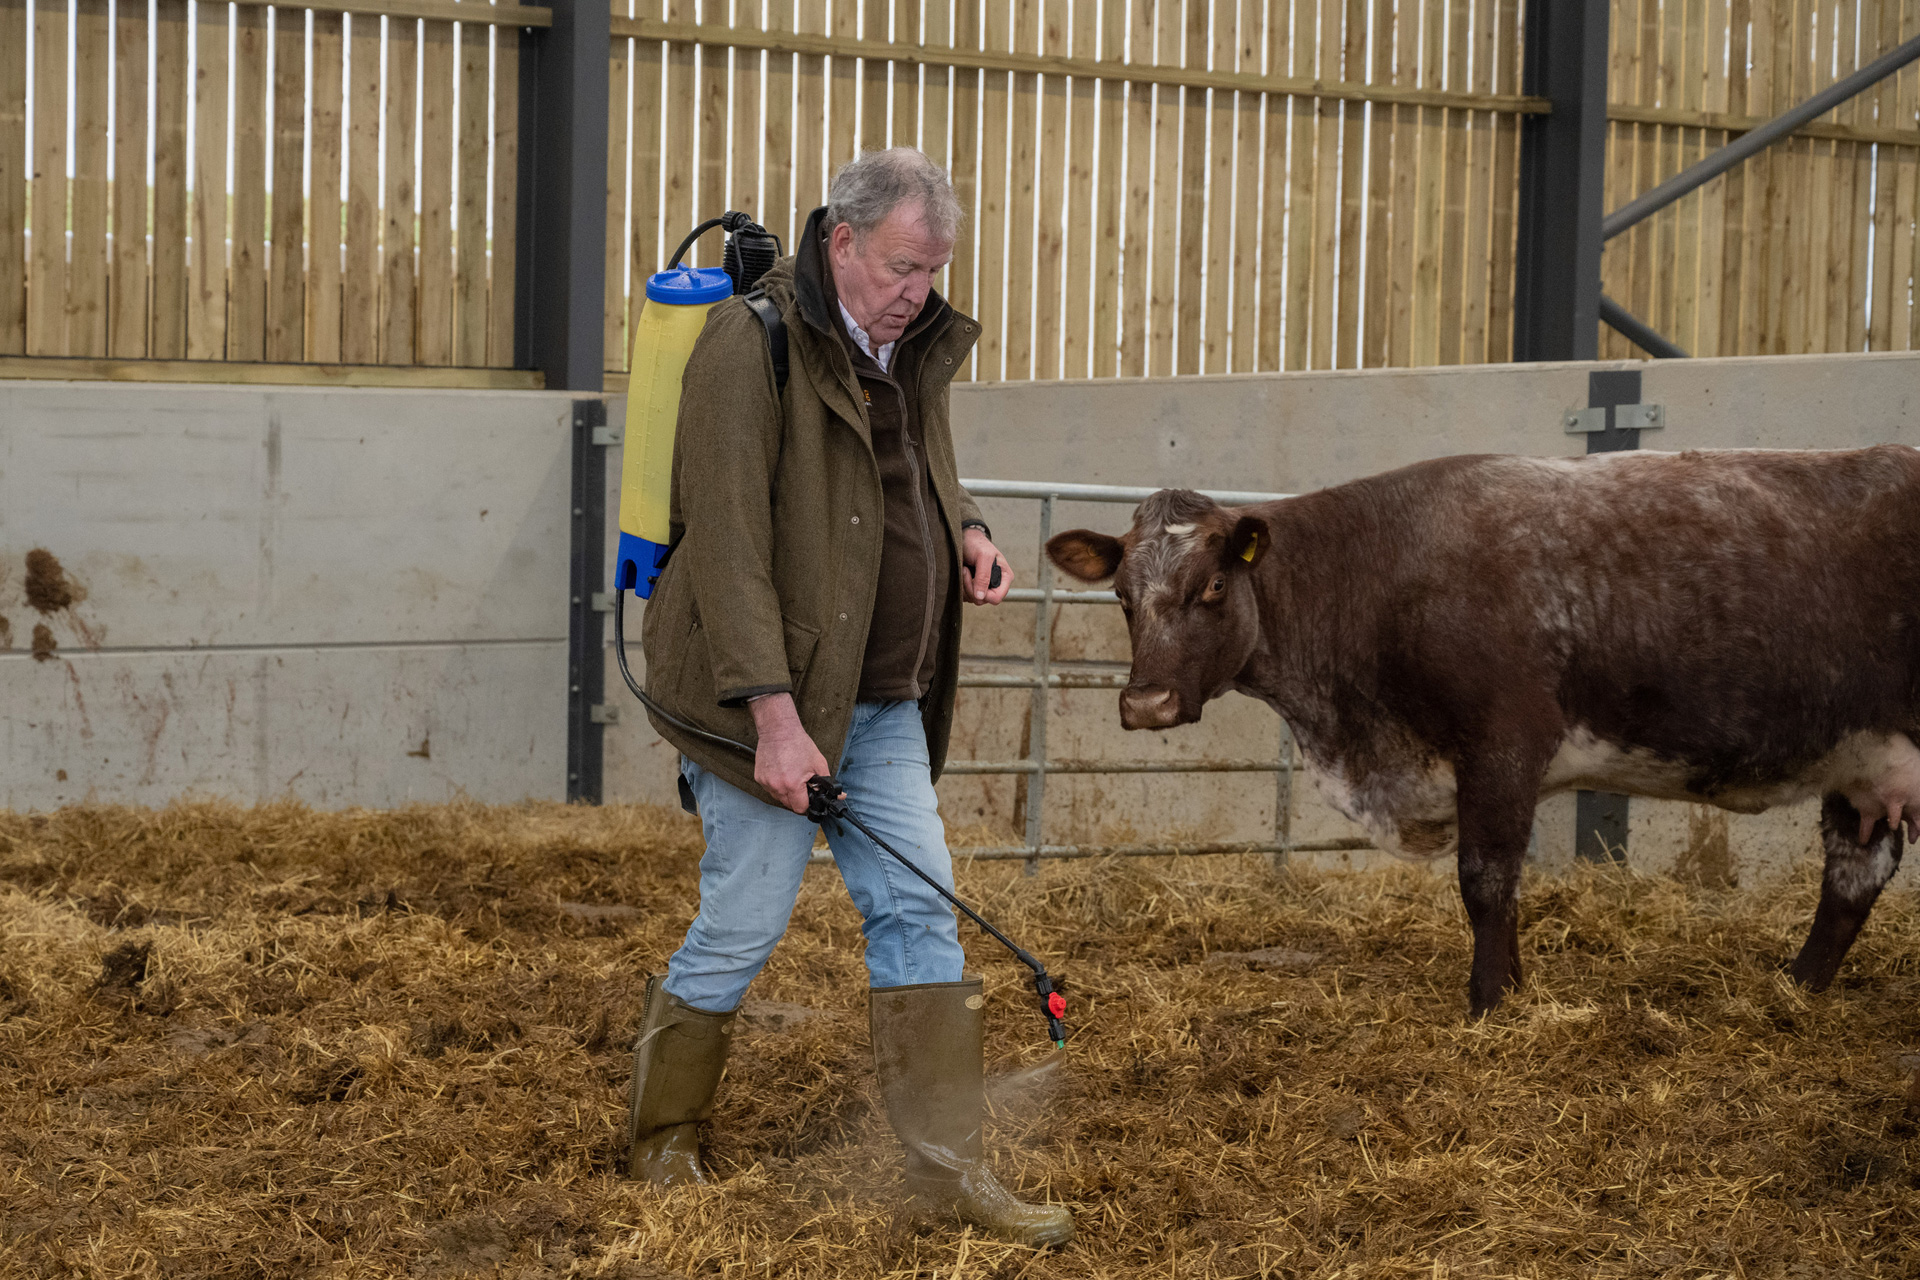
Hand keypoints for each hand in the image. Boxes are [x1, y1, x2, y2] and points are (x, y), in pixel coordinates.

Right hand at [749, 692, 831, 813]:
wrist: (778, 730)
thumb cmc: (798, 744)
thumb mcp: (819, 763)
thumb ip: (827, 783)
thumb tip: (839, 796)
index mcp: (792, 784)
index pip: (800, 809)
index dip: (808, 804)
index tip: (810, 797)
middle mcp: (776, 786)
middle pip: (789, 805)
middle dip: (797, 798)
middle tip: (802, 783)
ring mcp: (766, 783)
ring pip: (779, 798)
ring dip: (786, 792)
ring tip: (791, 775)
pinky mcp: (759, 778)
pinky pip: (771, 789)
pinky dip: (777, 785)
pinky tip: (782, 772)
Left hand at [961, 527, 1012, 604]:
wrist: (965, 540)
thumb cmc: (977, 544)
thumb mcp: (983, 556)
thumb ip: (984, 576)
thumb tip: (981, 596)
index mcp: (1004, 578)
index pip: (997, 598)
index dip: (985, 594)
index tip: (975, 580)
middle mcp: (995, 585)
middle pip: (982, 600)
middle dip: (971, 587)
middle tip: (966, 571)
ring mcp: (983, 587)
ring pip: (972, 599)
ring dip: (964, 585)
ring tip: (965, 569)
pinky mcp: (972, 588)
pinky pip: (964, 596)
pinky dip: (960, 586)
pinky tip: (962, 574)